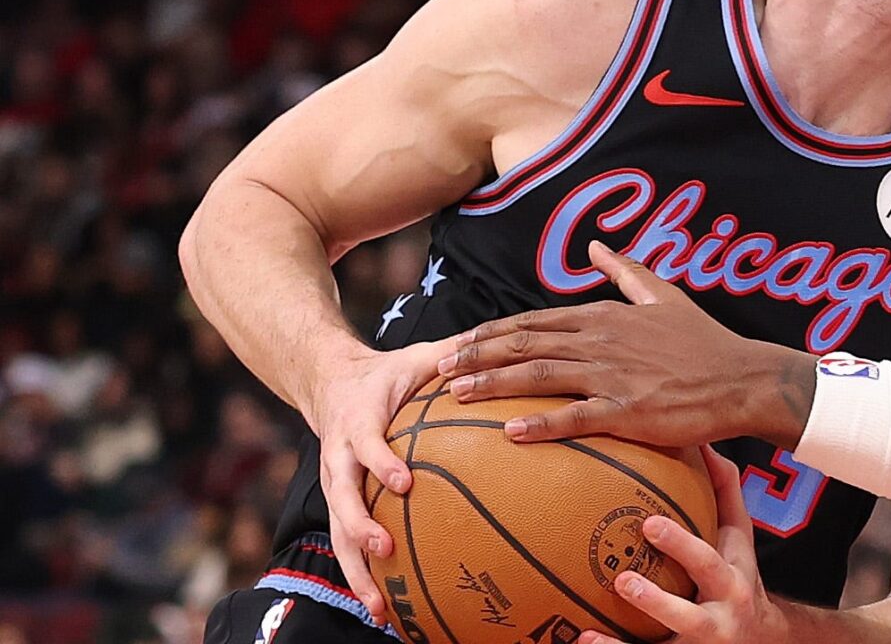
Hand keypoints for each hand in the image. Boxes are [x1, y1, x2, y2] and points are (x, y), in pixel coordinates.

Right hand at [308, 340, 450, 622]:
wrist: (329, 384)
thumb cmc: (387, 373)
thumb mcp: (416, 356)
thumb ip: (454, 351)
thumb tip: (502, 340)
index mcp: (358, 421)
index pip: (366, 444)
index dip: (381, 462)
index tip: (404, 482)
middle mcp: (340, 458)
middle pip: (342, 498)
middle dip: (359, 527)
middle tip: (384, 548)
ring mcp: (336, 486)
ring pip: (338, 534)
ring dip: (356, 570)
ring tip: (379, 607)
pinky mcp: (341, 504)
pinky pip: (346, 544)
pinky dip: (362, 576)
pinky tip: (385, 610)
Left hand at [437, 242, 813, 445]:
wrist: (742, 378)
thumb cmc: (703, 342)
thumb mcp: (663, 295)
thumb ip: (626, 270)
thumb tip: (599, 244)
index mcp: (604, 316)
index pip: (534, 321)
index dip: (492, 332)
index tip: (459, 342)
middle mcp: (601, 342)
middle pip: (525, 345)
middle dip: (476, 355)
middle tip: (438, 368)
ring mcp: (614, 377)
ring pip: (540, 376)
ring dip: (493, 383)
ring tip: (456, 393)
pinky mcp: (629, 411)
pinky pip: (576, 418)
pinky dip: (541, 423)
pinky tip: (509, 431)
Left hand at [579, 447, 788, 643]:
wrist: (762, 640)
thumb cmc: (740, 578)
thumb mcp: (740, 539)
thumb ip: (725, 493)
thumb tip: (705, 444)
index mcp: (729, 582)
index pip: (707, 561)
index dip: (680, 545)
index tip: (649, 524)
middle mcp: (716, 619)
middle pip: (687, 613)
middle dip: (656, 599)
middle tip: (622, 580)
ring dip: (623, 643)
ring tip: (590, 630)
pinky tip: (582, 640)